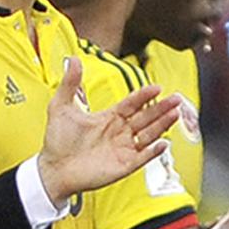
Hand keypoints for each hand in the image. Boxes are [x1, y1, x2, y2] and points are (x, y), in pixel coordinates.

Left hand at [38, 56, 180, 202]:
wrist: (53, 168)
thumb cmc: (57, 141)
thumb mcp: (61, 107)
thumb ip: (69, 83)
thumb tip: (72, 59)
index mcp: (108, 118)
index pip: (132, 104)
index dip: (144, 95)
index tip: (156, 86)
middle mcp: (119, 132)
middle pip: (146, 117)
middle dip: (161, 108)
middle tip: (175, 98)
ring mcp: (123, 149)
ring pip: (149, 135)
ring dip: (162, 125)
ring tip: (175, 114)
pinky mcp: (123, 166)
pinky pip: (143, 157)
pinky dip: (153, 151)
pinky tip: (163, 142)